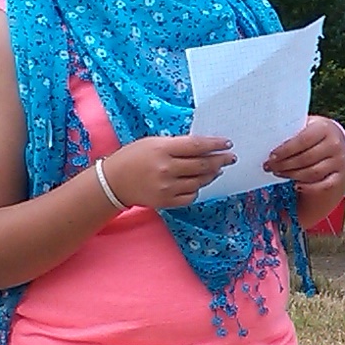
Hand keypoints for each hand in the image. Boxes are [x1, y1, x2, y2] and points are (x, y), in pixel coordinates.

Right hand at [101, 133, 230, 209]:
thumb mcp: (153, 143)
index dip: (215, 145)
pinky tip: (198, 182)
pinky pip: (191, 196)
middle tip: (231, 158)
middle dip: (220, 161)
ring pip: (199, 182)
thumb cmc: (133, 157)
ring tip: (217, 169)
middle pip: (202, 165)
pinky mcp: (166, 201)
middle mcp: (166, 169)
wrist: (114, 182)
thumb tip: (204, 148)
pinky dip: (198, 189)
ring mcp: (167, 187)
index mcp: (162, 150)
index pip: (196, 146)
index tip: (227, 144)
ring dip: (212, 175)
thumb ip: (177, 145)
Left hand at [263, 115, 344, 202]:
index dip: (286, 150)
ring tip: (278, 173)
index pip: (303, 140)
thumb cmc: (312, 134)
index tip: (271, 156)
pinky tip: (295, 185)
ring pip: (312, 173)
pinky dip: (308, 187)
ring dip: (292, 175)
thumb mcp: (305, 126)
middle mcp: (335, 144)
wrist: (334, 141)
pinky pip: (323, 186)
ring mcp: (339, 162)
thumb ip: (292, 132)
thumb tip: (268, 140)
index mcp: (325, 128)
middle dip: (284, 164)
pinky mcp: (339, 176)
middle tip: (269, 167)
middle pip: (306, 158)